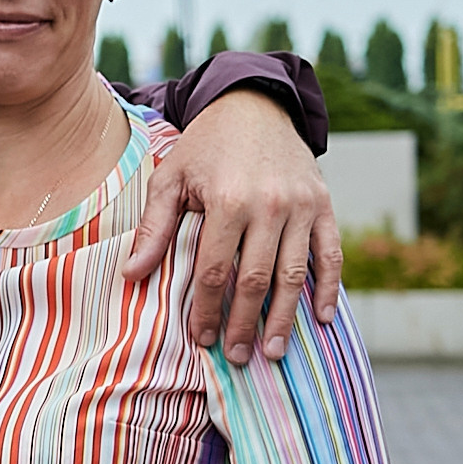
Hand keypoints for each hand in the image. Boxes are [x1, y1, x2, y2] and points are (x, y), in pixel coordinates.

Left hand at [125, 89, 341, 363]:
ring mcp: (302, 206)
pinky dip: (330, 288)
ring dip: (284, 317)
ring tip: (271, 352)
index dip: (208, 308)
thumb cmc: (206, 147)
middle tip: (235, 357)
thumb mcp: (171, 178)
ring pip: (294, 274)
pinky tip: (320, 319)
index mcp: (227, 199)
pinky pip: (330, 254)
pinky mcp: (324, 205)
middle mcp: (270, 204)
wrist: (255, 106)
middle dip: (243, 322)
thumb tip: (132, 274)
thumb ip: (154, 227)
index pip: (216, 269)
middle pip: (256, 278)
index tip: (201, 337)